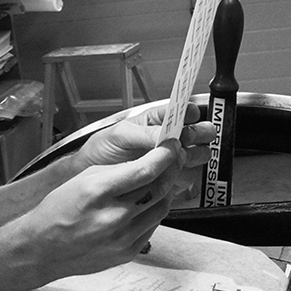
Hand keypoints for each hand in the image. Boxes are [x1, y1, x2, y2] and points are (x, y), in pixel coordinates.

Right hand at [0, 146, 178, 283]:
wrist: (44, 248)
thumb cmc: (59, 210)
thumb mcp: (84, 178)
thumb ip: (118, 170)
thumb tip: (149, 160)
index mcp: (98, 191)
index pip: (145, 170)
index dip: (166, 155)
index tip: (172, 145)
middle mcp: (113, 216)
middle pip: (159, 187)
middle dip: (171, 168)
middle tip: (173, 158)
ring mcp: (123, 237)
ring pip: (162, 207)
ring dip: (167, 189)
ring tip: (161, 178)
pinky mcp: (128, 252)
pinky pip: (154, 225)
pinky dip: (156, 210)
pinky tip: (149, 201)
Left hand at [75, 103, 215, 198]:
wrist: (91, 177)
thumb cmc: (101, 151)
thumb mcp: (118, 135)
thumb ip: (144, 133)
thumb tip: (167, 135)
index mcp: (156, 121)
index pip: (181, 111)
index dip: (189, 112)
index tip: (190, 116)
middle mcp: (167, 139)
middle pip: (196, 132)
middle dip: (199, 133)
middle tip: (190, 137)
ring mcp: (171, 159)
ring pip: (198, 154)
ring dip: (195, 154)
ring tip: (182, 157)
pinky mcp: (171, 179)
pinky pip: (189, 176)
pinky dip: (188, 174)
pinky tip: (178, 173)